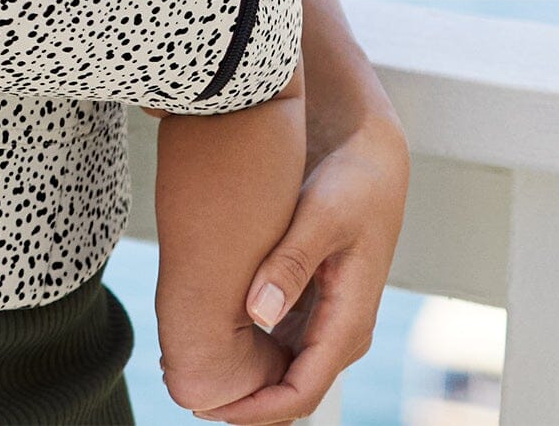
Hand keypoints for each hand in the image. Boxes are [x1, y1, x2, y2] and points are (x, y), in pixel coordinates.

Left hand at [187, 106, 409, 423]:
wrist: (371, 157)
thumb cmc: (353, 182)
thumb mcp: (320, 215)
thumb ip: (291, 263)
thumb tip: (259, 313)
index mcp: (349, 321)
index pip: (302, 392)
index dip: (257, 410)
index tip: (213, 408)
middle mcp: (341, 330)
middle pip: (291, 391)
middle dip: (244, 401)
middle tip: (187, 392)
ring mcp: (328, 319)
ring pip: (284, 370)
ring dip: (244, 379)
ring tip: (189, 369)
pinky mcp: (314, 302)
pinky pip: (281, 343)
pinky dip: (249, 350)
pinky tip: (210, 335)